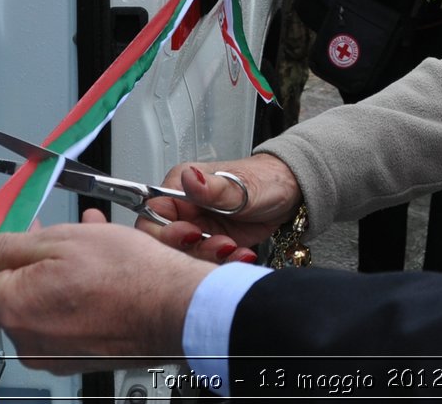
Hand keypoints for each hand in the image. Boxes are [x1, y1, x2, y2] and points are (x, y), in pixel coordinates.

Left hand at [0, 211, 210, 371]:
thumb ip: (4, 245)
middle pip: (2, 290)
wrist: (174, 308)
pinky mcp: (72, 356)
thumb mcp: (60, 240)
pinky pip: (56, 318)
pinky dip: (64, 291)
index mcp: (12, 307)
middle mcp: (24, 338)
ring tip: (77, 241)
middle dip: (15, 256)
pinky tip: (90, 267)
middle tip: (34, 227)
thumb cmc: (127, 274)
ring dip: (46, 270)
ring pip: (33, 302)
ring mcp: (49, 352)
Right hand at [138, 153, 301, 262]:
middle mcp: (185, 210)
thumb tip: (189, 178)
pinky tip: (243, 254)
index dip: (165, 232)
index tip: (192, 235)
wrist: (290, 193)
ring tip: (233, 247)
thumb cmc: (265, 179)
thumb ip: (213, 188)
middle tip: (220, 245)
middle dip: (192, 250)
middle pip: (166, 243)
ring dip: (210, 258)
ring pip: (186, 257)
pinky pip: (207, 263)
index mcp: (180, 187)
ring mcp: (197, 229)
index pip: (152, 216)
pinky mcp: (211, 245)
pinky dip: (225, 264)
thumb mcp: (241, 185)